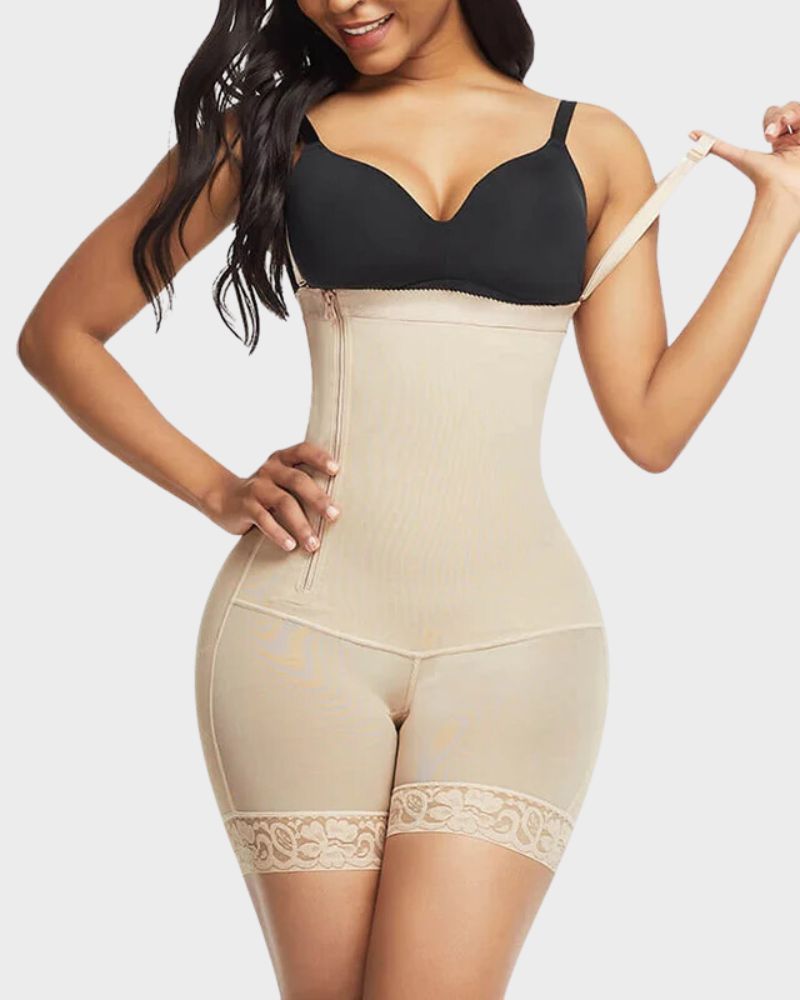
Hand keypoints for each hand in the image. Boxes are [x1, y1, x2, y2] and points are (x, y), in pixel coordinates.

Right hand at [203, 441, 340, 550]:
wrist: (223, 498)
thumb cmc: (266, 492)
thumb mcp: (282, 481)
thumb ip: (304, 485)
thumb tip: (340, 507)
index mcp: (282, 459)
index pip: (303, 450)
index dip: (319, 458)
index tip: (337, 470)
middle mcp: (270, 469)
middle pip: (297, 480)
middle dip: (318, 498)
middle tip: (335, 515)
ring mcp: (257, 487)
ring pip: (283, 502)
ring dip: (301, 524)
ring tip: (314, 544)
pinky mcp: (245, 506)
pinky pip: (263, 519)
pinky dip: (278, 533)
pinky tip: (290, 546)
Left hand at [689, 101, 799, 230]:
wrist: (782, 189)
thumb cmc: (763, 178)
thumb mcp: (738, 156)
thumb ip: (717, 145)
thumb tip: (692, 134)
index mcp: (779, 140)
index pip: (776, 113)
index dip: (772, 118)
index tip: (768, 135)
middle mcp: (794, 138)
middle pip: (791, 107)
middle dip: (783, 114)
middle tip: (775, 133)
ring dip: (795, 114)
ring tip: (788, 127)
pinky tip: (799, 129)